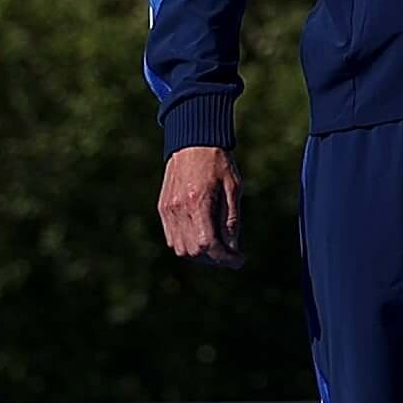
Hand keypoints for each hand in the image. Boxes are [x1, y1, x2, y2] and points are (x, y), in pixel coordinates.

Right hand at [158, 145, 244, 268]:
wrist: (193, 143)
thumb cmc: (218, 163)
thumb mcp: (234, 188)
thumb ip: (231, 219)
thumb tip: (232, 247)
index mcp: (198, 203)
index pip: (208, 244)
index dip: (225, 258)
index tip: (239, 260)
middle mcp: (178, 209)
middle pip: (192, 251)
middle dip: (214, 258)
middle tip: (231, 255)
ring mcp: (167, 209)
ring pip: (180, 248)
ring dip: (199, 254)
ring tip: (218, 248)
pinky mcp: (163, 208)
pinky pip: (171, 237)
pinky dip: (187, 244)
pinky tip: (202, 237)